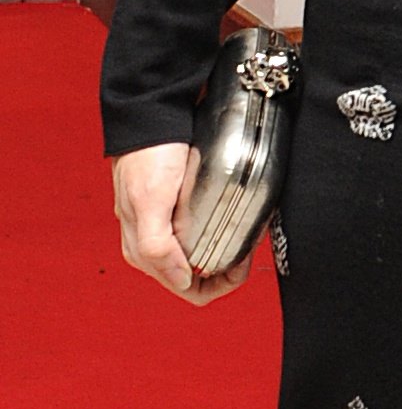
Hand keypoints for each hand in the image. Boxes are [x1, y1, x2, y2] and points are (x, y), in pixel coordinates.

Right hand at [112, 143, 251, 304]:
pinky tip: (235, 215)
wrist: (150, 117)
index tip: (243, 262)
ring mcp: (164, 227)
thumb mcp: (150, 201)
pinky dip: (220, 230)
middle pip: (198, 276)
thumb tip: (182, 279)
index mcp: (143, 252)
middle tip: (250, 244)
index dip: (221, 284)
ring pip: (201, 255)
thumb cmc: (147, 155)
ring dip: (226, 250)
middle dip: (228, 268)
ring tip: (248, 232)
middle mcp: (153, 245)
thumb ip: (158, 246)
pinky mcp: (175, 208)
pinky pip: (201, 231)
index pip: (189, 290)